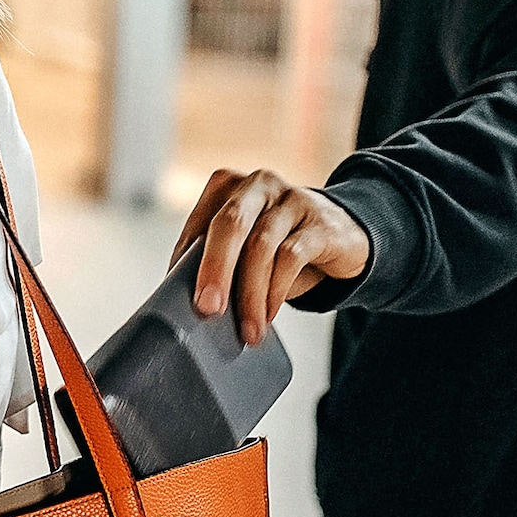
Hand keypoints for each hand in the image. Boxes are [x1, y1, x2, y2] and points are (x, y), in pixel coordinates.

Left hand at [173, 169, 370, 344]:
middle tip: (208, 309)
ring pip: (261, 246)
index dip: (184, 264)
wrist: (341, 237)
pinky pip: (292, 256)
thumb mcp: (243, 248)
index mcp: (226, 187)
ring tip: (247, 330)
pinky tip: (268, 314)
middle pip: (230, 223)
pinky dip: (276, 291)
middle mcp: (257, 185)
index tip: (176, 301)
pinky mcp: (319, 222)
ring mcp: (291, 199)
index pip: (197, 226)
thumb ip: (216, 262)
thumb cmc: (278, 245)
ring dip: (250, 295)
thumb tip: (189, 303)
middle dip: (215, 270)